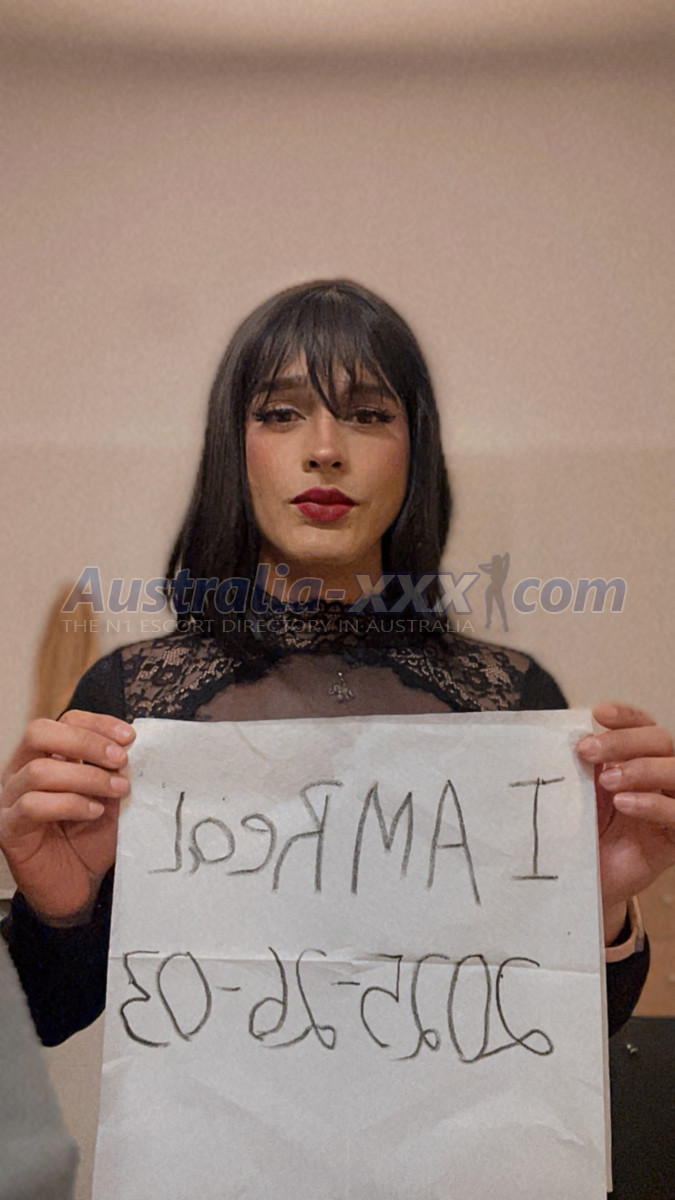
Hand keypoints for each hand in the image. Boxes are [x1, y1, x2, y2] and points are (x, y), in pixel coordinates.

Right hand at [0, 711, 134, 921]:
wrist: (78, 886)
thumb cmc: (89, 840)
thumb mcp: (109, 799)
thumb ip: (112, 772)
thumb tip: (128, 747)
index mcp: (46, 756)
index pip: (64, 720)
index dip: (97, 724)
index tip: (130, 737)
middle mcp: (22, 771)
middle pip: (40, 732)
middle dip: (85, 741)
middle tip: (120, 759)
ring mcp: (10, 799)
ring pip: (39, 770)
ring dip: (86, 777)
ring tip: (115, 790)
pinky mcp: (9, 828)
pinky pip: (32, 806)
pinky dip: (69, 804)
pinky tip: (93, 812)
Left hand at [576, 702, 674, 942]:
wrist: (585, 877)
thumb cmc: (584, 830)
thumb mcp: (580, 791)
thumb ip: (583, 764)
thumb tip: (571, 735)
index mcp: (639, 759)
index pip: (643, 726)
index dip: (626, 716)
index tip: (598, 713)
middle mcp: (660, 778)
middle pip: (661, 741)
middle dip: (624, 741)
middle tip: (588, 751)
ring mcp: (672, 805)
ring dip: (641, 768)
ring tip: (607, 779)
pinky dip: (652, 803)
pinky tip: (625, 803)